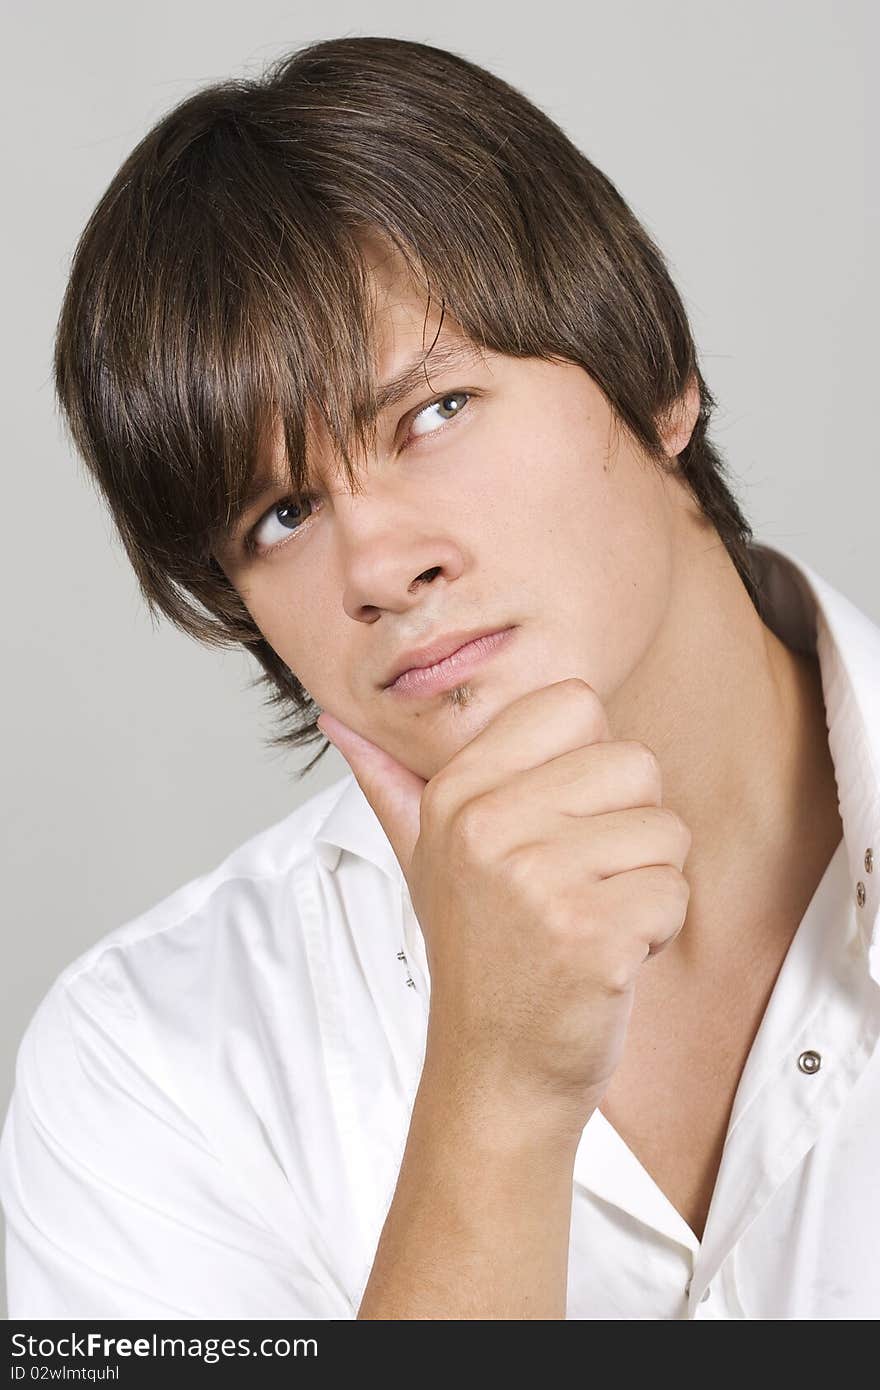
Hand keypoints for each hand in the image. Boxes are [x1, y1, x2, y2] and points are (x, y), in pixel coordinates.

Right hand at [317, 679, 690, 1124]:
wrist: (494, 1071)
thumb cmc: (476, 955)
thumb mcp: (423, 860)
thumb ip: (392, 785)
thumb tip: (339, 721)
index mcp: (457, 793)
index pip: (577, 702)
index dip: (591, 762)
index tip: (561, 820)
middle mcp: (488, 826)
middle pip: (635, 763)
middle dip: (631, 829)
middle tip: (580, 883)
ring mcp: (538, 882)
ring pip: (665, 831)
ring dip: (646, 884)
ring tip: (589, 921)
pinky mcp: (592, 935)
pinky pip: (673, 892)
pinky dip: (657, 931)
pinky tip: (605, 957)